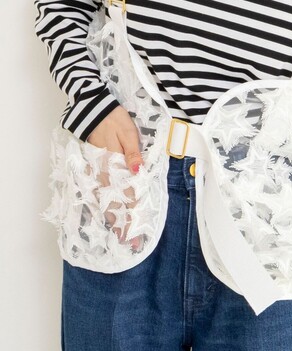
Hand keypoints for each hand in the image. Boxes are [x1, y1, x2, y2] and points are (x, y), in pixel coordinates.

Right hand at [87, 105, 144, 249]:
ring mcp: (99, 168)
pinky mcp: (96, 165)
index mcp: (114, 163)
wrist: (93, 108)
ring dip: (112, 215)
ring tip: (118, 233)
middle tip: (128, 242)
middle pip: (113, 200)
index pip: (125, 193)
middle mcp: (105, 170)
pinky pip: (101, 188)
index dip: (131, 213)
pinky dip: (104, 202)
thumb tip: (138, 172)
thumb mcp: (127, 133)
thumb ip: (133, 153)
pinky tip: (108, 212)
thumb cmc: (114, 119)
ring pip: (105, 196)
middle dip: (121, 222)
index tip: (134, 231)